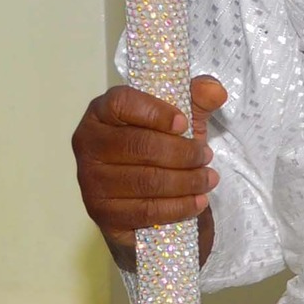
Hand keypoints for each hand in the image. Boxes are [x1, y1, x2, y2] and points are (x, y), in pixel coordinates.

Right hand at [72, 76, 225, 268]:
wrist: (146, 196)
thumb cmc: (161, 148)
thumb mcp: (181, 120)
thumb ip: (197, 99)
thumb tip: (215, 90)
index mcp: (101, 112)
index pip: (121, 103)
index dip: (155, 112)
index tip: (184, 123)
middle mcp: (88, 144)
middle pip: (140, 145)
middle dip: (183, 153)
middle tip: (206, 157)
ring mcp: (90, 180)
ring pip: (146, 180)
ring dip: (186, 181)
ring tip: (208, 179)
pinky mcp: (101, 212)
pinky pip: (145, 210)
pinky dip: (178, 207)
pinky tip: (197, 201)